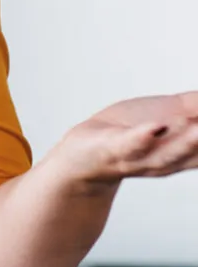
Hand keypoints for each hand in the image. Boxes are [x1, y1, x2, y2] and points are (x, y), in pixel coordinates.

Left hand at [41, 91, 197, 189]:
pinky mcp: (111, 149)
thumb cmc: (126, 134)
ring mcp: (138, 156)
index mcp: (182, 151)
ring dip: (187, 142)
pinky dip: (142, 137)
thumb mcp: (169, 114)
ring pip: (167, 154)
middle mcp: (165, 158)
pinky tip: (155, 127)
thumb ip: (195, 105)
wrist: (79, 161)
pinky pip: (129, 145)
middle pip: (194, 152)